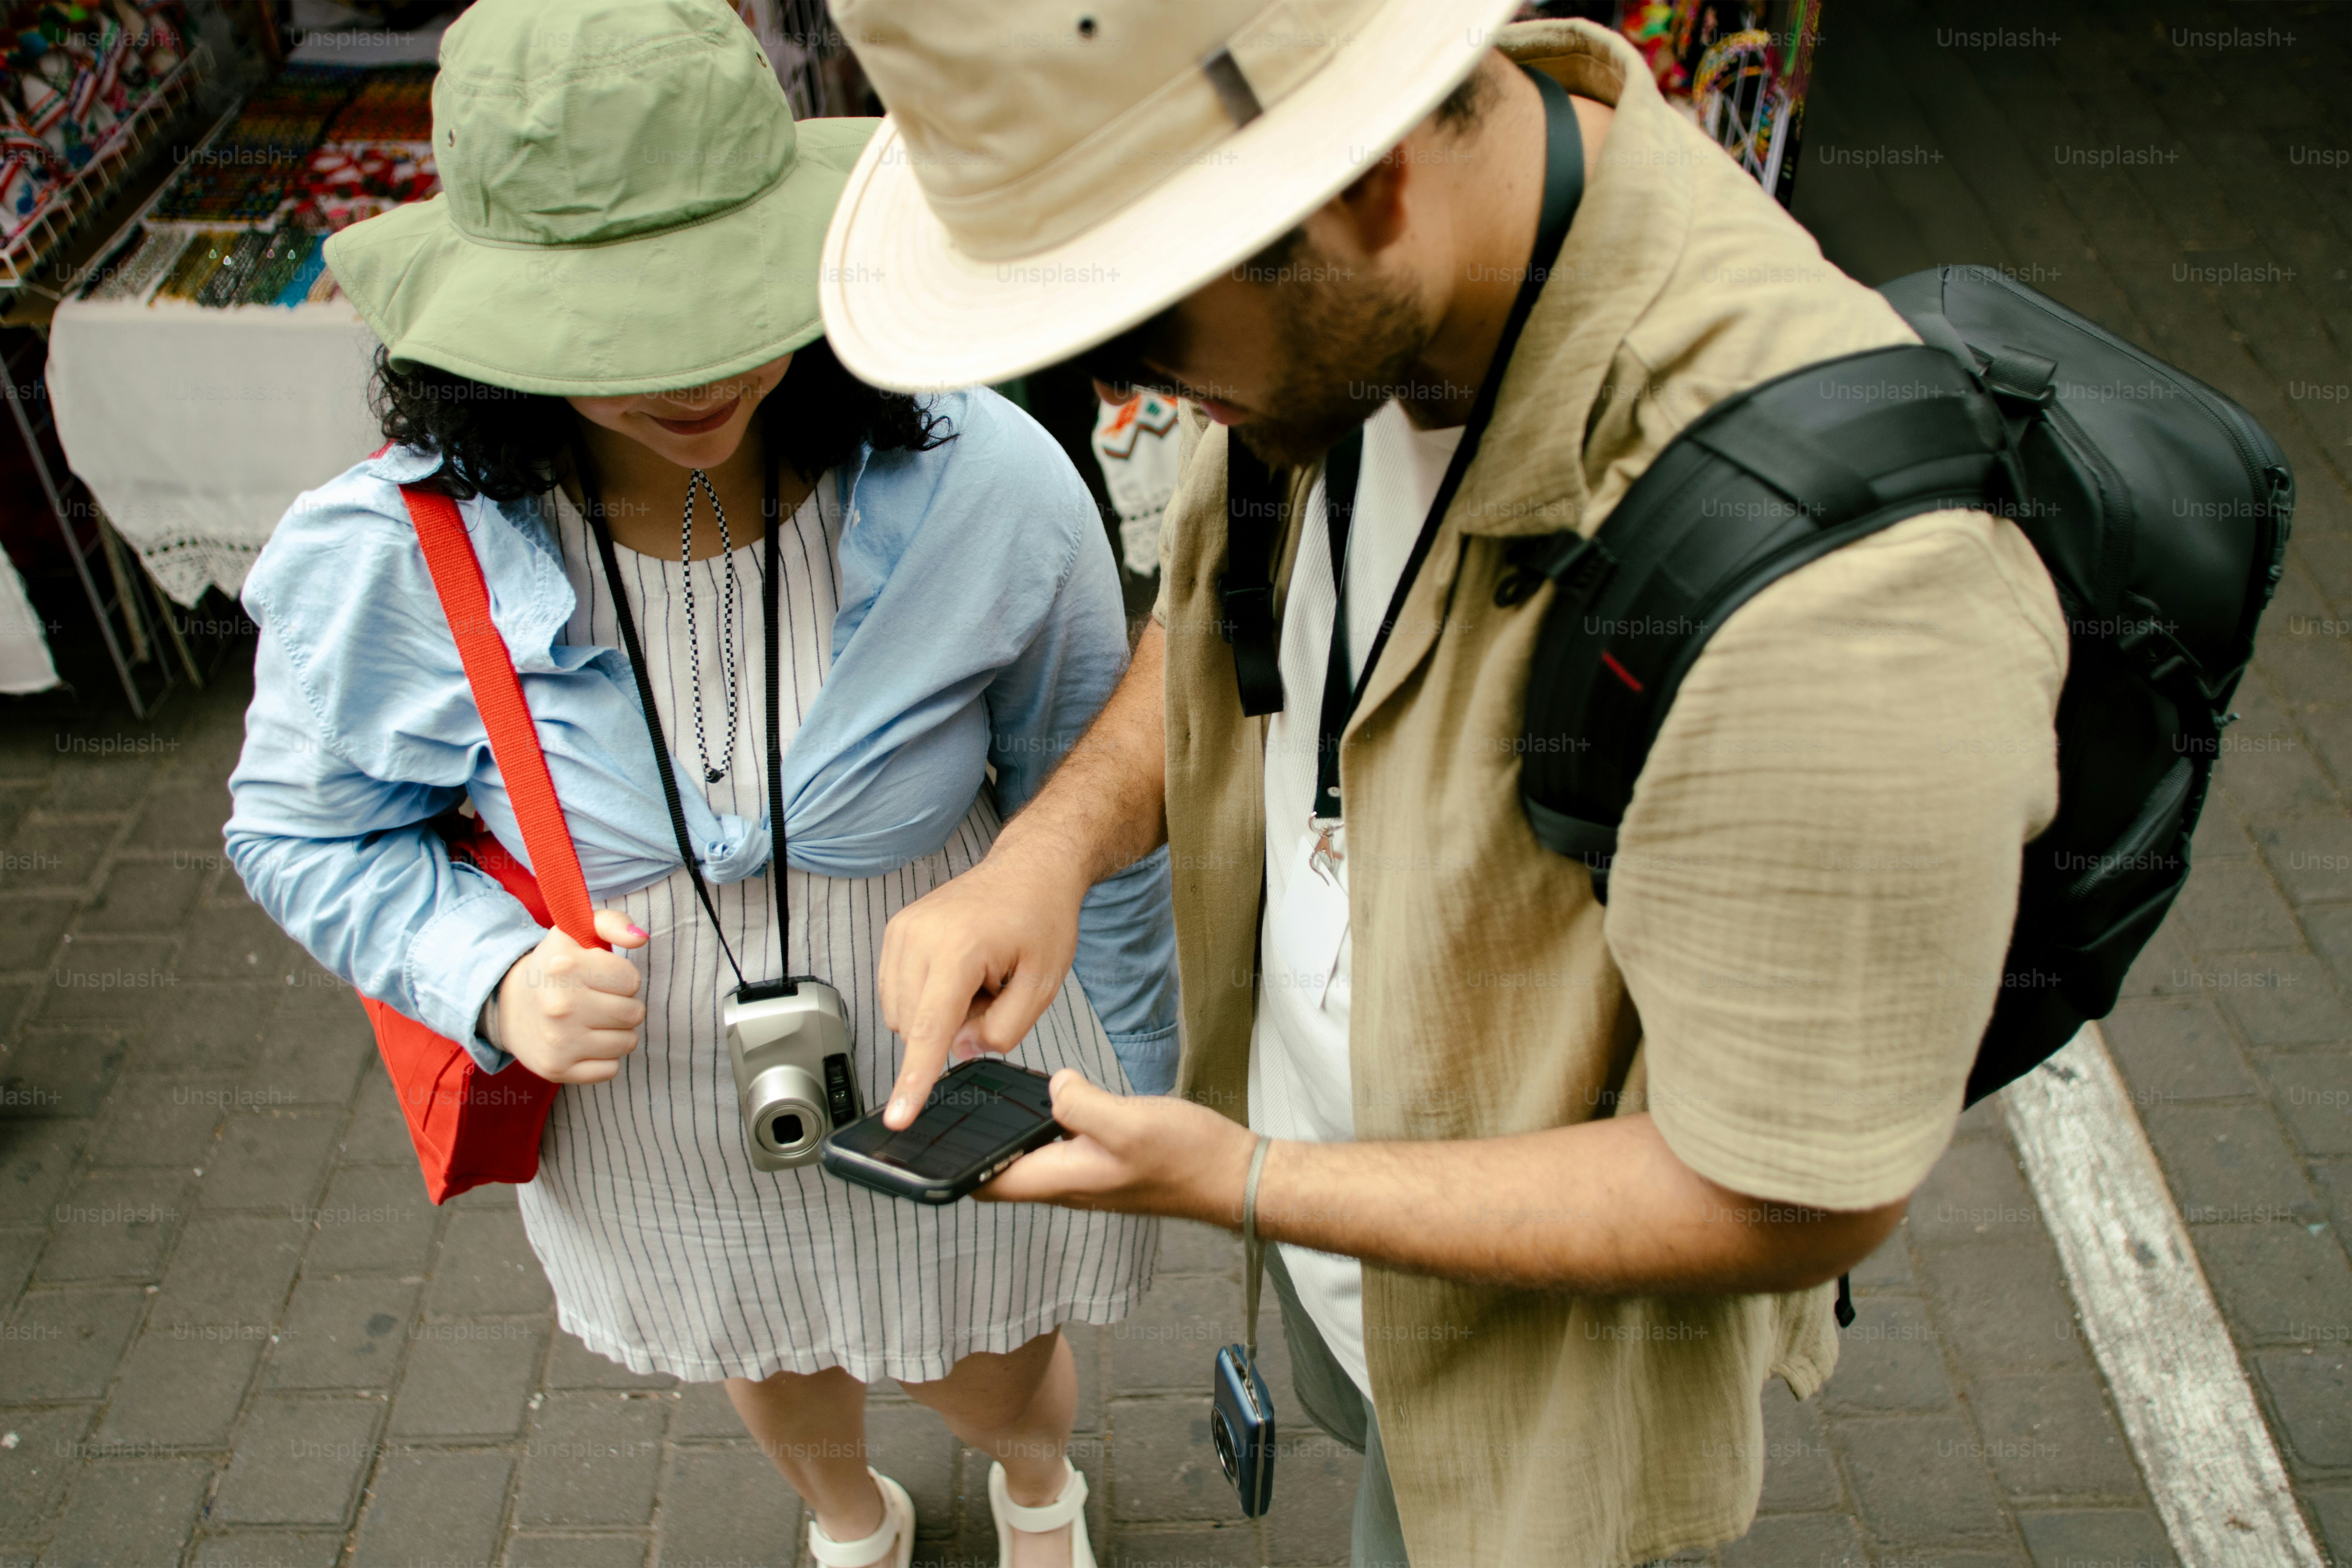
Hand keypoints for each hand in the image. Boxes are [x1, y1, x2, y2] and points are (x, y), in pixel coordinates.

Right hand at [494, 908, 649, 1084]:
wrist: (508, 1004)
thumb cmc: (554, 966)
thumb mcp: (576, 932)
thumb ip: (612, 922)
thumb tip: (639, 938)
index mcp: (565, 967)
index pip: (631, 979)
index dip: (621, 978)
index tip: (601, 978)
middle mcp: (560, 1006)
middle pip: (633, 1013)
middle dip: (623, 1005)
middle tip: (599, 1000)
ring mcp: (558, 1041)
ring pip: (627, 1042)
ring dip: (617, 1032)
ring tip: (593, 1020)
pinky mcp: (557, 1069)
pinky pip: (611, 1069)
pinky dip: (604, 1057)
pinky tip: (584, 1042)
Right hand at [877, 845, 1088, 1128]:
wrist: (1030, 869)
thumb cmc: (1041, 918)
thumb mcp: (1043, 984)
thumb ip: (1004, 1029)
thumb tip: (958, 1050)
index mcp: (959, 948)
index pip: (930, 1029)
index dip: (914, 1080)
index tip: (897, 1117)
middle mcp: (919, 936)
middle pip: (916, 1026)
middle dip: (953, 1028)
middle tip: (994, 993)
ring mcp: (902, 931)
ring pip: (902, 1014)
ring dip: (938, 1014)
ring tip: (978, 978)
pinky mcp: (896, 931)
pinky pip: (897, 993)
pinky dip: (927, 997)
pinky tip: (959, 972)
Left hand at [975, 1070, 1260, 1225]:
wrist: (1234, 1176)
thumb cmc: (1188, 1158)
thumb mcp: (1130, 1123)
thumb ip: (1083, 1104)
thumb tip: (1052, 1087)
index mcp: (1063, 1179)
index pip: (989, 1185)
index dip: (953, 1171)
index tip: (928, 1149)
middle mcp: (1068, 1183)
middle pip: (1002, 1171)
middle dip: (975, 1147)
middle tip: (952, 1111)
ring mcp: (1087, 1174)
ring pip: (1030, 1157)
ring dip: (1009, 1135)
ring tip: (987, 1101)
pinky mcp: (1104, 1161)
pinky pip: (1060, 1145)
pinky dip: (1044, 1125)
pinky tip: (1049, 1099)